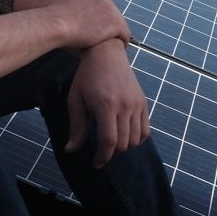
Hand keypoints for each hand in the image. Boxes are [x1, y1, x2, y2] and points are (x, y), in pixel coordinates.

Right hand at [40, 0, 130, 50]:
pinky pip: (125, 35)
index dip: (98, 17)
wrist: (56, 24)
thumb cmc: (51, 14)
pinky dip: (122, 42)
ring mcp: (111, 11)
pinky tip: (116, 50)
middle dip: (108, 25)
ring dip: (115, 35)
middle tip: (101, 39)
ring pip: (120, 25)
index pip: (101, 4)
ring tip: (110, 47)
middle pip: (112, 14)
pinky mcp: (116, 24)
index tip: (92, 27)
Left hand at [65, 40, 149, 167]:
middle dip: (112, 152)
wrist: (106, 52)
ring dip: (125, 146)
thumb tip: (71, 151)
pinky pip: (146, 130)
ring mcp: (136, 103)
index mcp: (106, 105)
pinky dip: (137, 139)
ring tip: (112, 142)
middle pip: (124, 143)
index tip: (96, 163)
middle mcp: (125, 105)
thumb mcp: (75, 100)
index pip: (109, 141)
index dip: (102, 157)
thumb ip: (76, 127)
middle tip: (101, 150)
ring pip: (136, 140)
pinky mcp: (143, 102)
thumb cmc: (86, 76)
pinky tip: (125, 135)